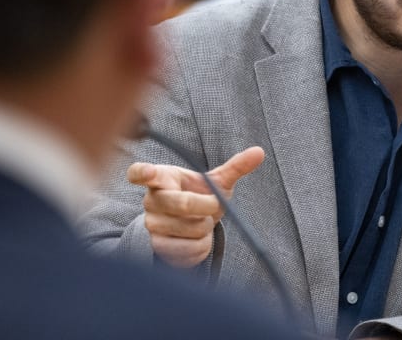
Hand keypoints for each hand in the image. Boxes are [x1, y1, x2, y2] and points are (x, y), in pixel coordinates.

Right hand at [127, 146, 264, 267]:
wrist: (189, 227)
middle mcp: (151, 200)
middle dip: (208, 206)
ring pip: (190, 229)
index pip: (141, 172)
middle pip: (183, 204)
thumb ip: (235, 167)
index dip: (143, 172)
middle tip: (214, 206)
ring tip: (201, 222)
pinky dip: (201, 246)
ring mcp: (151, 224)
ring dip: (206, 228)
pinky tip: (198, 239)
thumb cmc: (200, 196)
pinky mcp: (156, 246)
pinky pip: (187, 249)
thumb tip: (259, 151)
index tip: (148, 172)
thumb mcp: (216, 182)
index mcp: (162, 177)